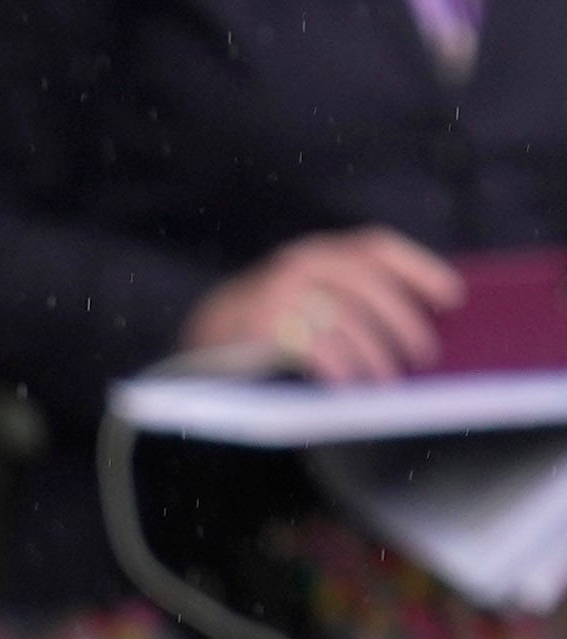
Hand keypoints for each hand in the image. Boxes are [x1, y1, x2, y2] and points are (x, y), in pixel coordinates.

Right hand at [184, 229, 462, 388]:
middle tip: (422, 357)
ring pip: (348, 321)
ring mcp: (280, 293)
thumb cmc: (257, 337)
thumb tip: (408, 318)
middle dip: (402, 323)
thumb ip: (340, 297)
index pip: (377, 248)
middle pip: (370, 287)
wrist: (188, 354)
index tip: (451, 297)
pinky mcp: (264, 326)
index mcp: (313, 253)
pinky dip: (339, 369)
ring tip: (386, 383)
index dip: (419, 269)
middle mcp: (299, 263)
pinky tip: (349, 390)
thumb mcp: (299, 301)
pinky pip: (317, 347)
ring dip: (374, 355)